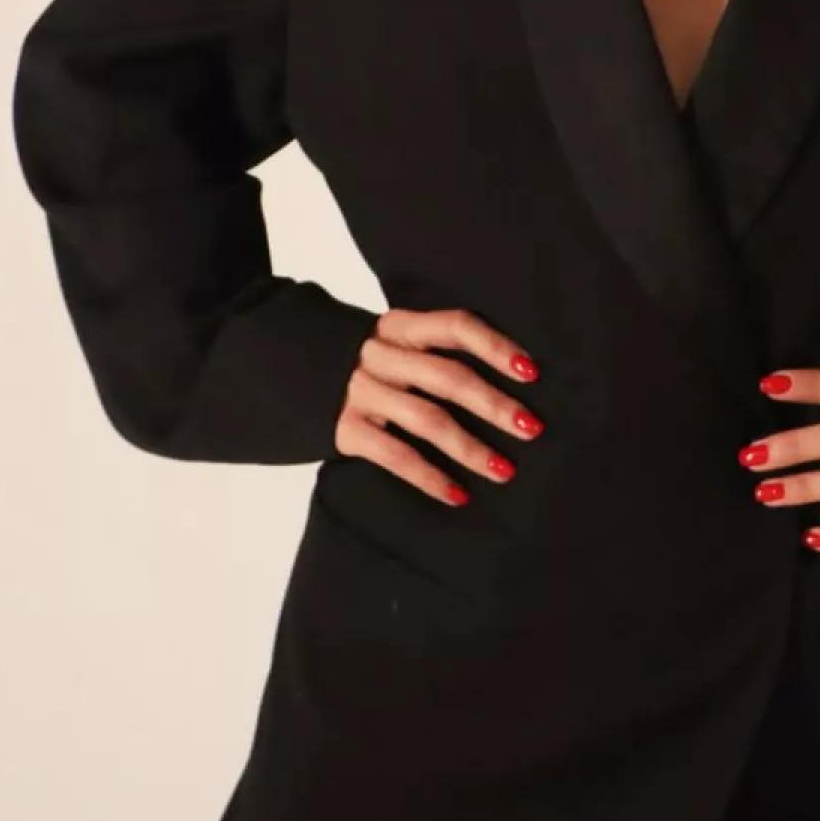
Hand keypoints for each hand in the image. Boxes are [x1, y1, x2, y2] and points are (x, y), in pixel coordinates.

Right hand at [334, 307, 544, 505]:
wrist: (288, 369)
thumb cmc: (366, 362)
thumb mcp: (395, 341)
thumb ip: (435, 349)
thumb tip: (512, 375)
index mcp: (400, 325)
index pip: (456, 326)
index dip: (495, 346)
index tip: (531, 372)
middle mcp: (381, 355)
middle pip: (448, 377)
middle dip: (495, 405)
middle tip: (532, 428)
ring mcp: (360, 392)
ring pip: (428, 421)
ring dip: (471, 448)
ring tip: (505, 470)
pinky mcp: (345, 430)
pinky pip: (396, 456)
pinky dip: (430, 477)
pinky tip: (458, 495)